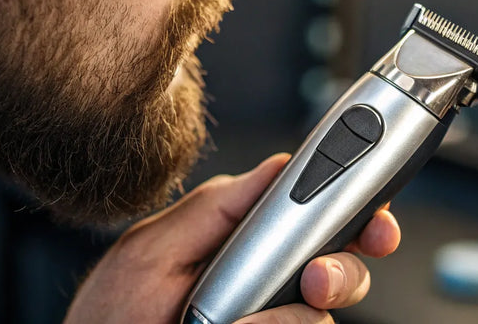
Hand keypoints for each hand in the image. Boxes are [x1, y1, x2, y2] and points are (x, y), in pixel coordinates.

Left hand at [63, 153, 400, 323]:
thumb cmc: (109, 323)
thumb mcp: (152, 253)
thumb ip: (214, 208)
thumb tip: (275, 170)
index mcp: (234, 242)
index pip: (304, 214)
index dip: (347, 208)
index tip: (369, 215)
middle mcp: (257, 285)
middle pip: (333, 266)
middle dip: (342, 268)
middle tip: (318, 280)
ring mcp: (264, 322)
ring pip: (321, 316)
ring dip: (302, 317)